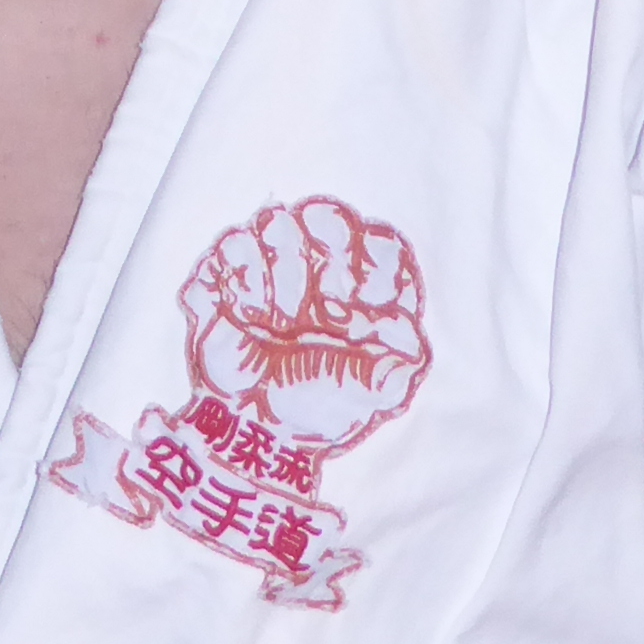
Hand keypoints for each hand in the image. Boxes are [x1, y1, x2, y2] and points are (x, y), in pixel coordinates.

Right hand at [184, 198, 430, 454]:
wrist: (252, 425)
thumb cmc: (317, 404)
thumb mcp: (368, 393)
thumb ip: (396, 369)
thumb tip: (413, 347)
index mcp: (363, 286)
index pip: (381, 243)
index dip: (374, 272)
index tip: (360, 314)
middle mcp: (321, 264)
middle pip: (329, 218)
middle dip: (326, 265)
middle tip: (323, 313)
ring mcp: (273, 261)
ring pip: (279, 223)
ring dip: (284, 280)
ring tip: (281, 325)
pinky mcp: (230, 268)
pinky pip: (236, 242)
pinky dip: (246, 282)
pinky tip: (250, 317)